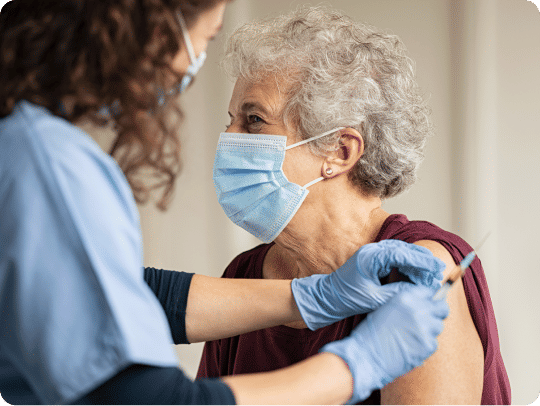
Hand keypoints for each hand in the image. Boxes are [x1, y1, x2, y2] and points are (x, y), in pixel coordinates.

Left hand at [291, 240, 444, 329]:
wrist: (328, 297)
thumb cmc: (347, 298)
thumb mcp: (375, 299)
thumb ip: (397, 293)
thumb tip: (419, 291)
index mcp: (371, 257)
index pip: (402, 254)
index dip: (421, 261)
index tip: (437, 268)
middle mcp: (372, 251)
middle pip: (404, 250)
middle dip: (422, 261)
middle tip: (439, 272)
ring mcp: (372, 253)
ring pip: (401, 252)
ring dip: (416, 263)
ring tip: (431, 275)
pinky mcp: (373, 259)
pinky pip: (394, 258)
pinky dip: (407, 265)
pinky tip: (416, 275)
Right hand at [320, 284, 448, 403]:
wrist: (366, 355)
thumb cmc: (371, 333)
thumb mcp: (386, 308)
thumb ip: (406, 304)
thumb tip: (423, 305)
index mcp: (405, 297)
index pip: (429, 292)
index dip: (428, 299)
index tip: (427, 305)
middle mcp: (418, 309)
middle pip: (442, 308)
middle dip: (437, 313)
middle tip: (428, 320)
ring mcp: (425, 328)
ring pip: (438, 326)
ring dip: (429, 330)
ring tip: (413, 337)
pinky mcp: (428, 345)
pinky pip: (433, 343)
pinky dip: (424, 346)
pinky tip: (411, 347)